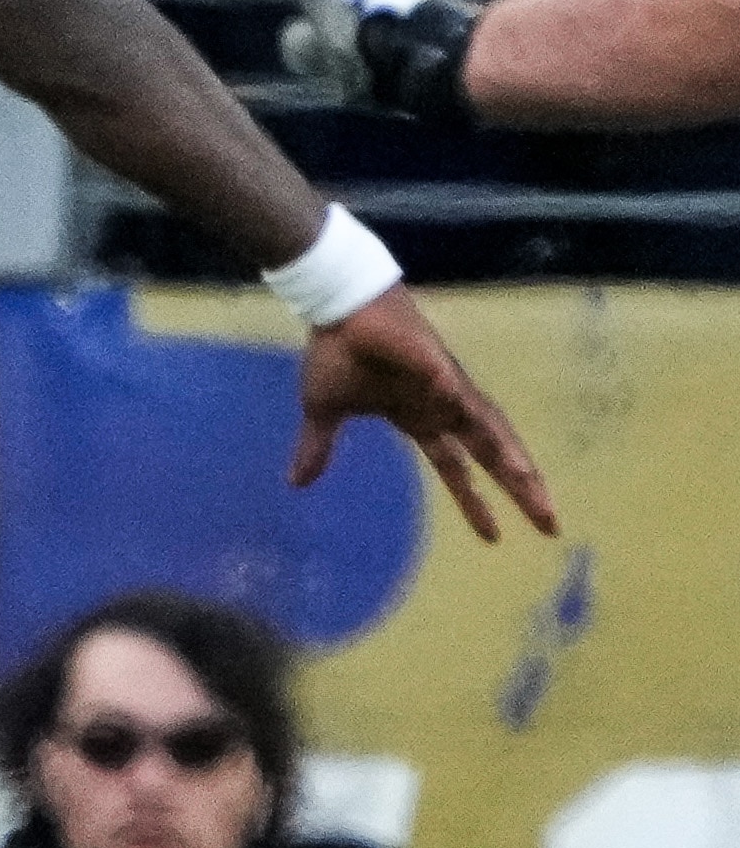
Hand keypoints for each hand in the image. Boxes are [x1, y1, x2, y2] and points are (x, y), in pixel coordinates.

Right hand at [297, 286, 559, 542]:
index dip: (476, 502)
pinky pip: (445, 380)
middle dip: (520, 487)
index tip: (495, 538)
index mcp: (421, 420)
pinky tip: (456, 407)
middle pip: (490, 453)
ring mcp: (442, 382)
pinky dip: (452, 394)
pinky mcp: (428, 357)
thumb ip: (318, 449)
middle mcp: (443, 405)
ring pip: (487, 423)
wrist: (337, 310)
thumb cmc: (338, 353)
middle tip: (550, 524)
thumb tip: (295, 484)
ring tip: (530, 480)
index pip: (456, 469)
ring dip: (508, 451)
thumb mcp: (324, 412)